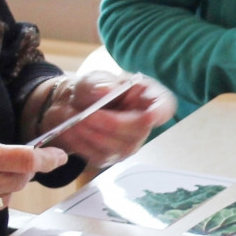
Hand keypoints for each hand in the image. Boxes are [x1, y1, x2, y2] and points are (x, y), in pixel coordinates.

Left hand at [30, 72, 175, 167]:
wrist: (72, 107)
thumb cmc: (91, 89)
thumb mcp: (92, 79)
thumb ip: (98, 83)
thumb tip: (106, 90)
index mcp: (147, 97)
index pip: (164, 107)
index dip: (160, 112)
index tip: (150, 115)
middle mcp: (144, 123)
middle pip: (139, 131)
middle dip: (112, 125)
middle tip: (86, 116)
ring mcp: (129, 143)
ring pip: (119, 147)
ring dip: (94, 135)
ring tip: (74, 122)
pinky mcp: (111, 156)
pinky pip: (100, 156)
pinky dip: (83, 144)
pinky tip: (71, 131)